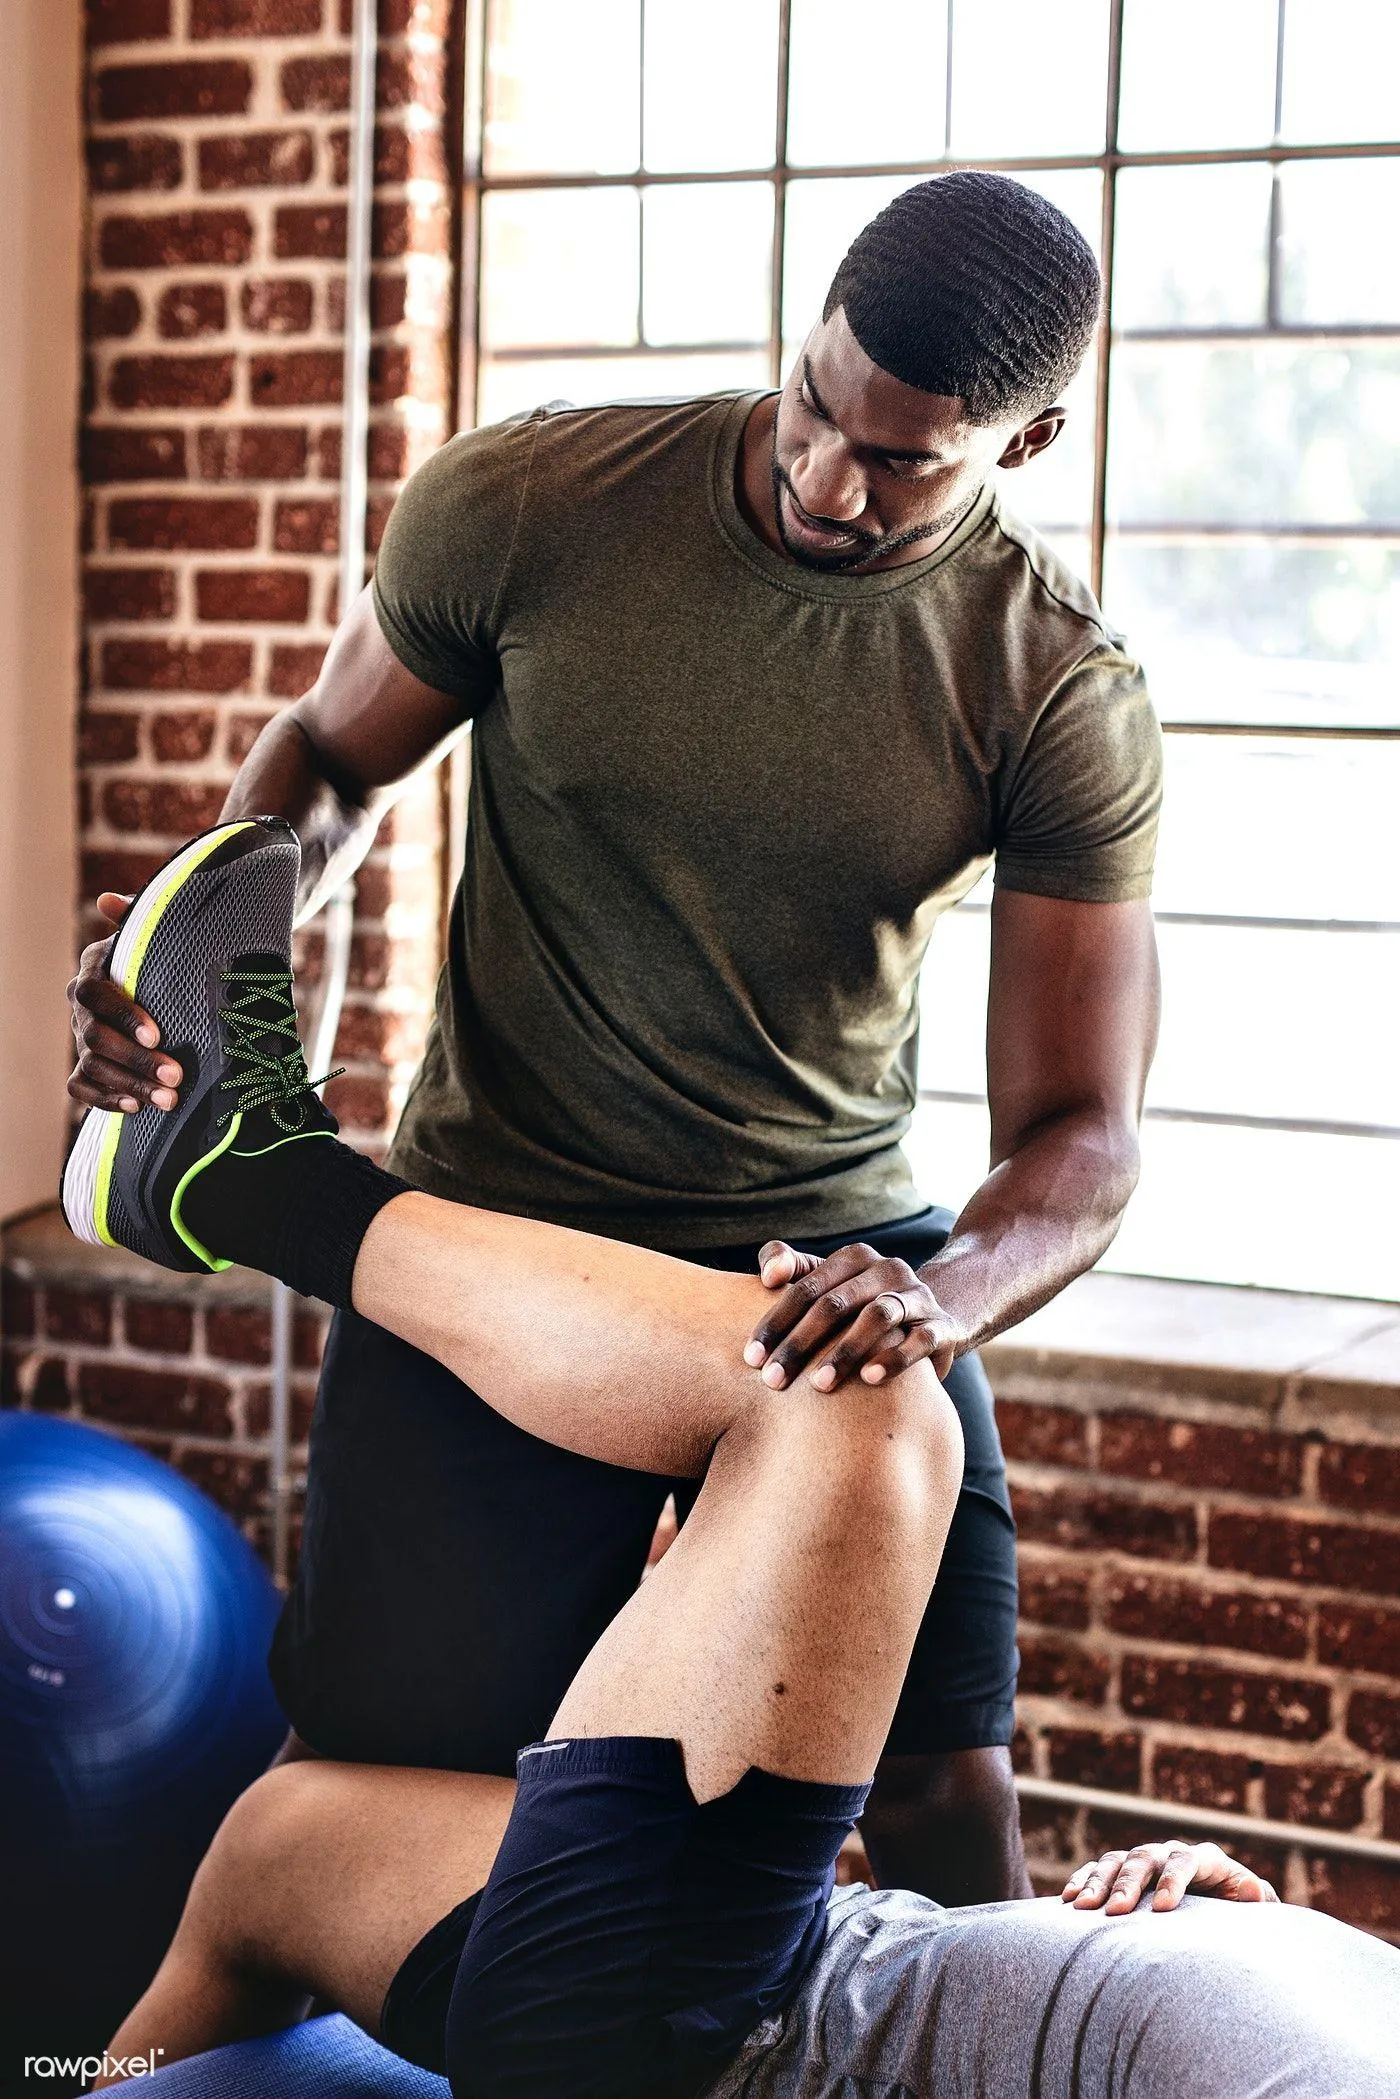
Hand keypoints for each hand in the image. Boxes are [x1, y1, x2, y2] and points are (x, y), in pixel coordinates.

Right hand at [67, 893, 182, 1115]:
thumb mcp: (155, 933)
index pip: (95, 994)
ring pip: (92, 1066)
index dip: (124, 1016)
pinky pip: (81, 1087)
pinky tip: (137, 1107)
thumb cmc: (162, 955)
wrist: (160, 982)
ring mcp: (81, 1037)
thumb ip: (137, 917)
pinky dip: (106, 1099)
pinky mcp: (86, 1065)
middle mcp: (81, 1006)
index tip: (158, 1034)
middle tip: (175, 1075)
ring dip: (130, 1084)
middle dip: (137, 1059)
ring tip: (169, 1098)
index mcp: (94, 969)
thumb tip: (109, 900)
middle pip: (95, 1038)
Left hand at [743, 1241, 964, 1391]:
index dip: (775, 1321)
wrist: (931, 1319)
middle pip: (836, 1303)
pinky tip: (868, 1379)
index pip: (805, 1287)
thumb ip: (791, 1268)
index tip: (751, 1358)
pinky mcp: (941, 1326)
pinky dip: (893, 1358)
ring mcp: (917, 1296)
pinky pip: (920, 1339)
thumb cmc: (862, 1306)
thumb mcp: (829, 1283)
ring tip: (818, 1384)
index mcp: (854, 1258)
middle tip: (773, 1380)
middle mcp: (887, 1270)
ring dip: (844, 1351)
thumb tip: (768, 1275)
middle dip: (800, 1343)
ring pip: (877, 1317)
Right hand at [1061, 1839, 1279, 1913]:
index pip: (1185, 1862)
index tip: (1162, 1910)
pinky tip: (1068, 1899)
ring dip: (1098, 1882)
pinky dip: (1082, 1880)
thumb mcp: (1251, 1907)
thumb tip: (1255, 1890)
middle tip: (1114, 1912)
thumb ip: (1256, 1900)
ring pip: (1115, 1861)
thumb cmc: (1237, 1913)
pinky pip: (1096, 1869)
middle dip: (1128, 1884)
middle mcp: (1170, 1853)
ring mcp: (1143, 1861)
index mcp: (1205, 1859)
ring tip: (1082, 1907)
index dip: (1173, 1882)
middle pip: (1144, 1859)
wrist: (1217, 1914)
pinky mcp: (1122, 1872)